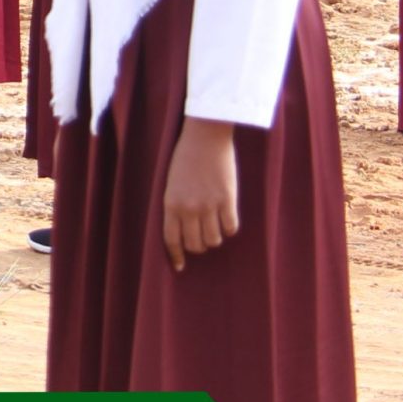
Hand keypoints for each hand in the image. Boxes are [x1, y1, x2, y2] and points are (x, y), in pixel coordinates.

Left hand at [162, 118, 239, 271]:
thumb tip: (184, 230)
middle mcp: (189, 208)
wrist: (206, 135)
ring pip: (214, 240)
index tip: (181, 266)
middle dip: (199, 245)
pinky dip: (230, 228)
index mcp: (171, 204)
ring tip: (215, 226)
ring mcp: (209, 205)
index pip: (172, 240)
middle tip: (202, 237)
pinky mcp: (228, 199)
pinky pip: (231, 227)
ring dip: (215, 237)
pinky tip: (227, 218)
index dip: (177, 256)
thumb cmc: (186, 157)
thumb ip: (176, 206)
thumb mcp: (172, 183)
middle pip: (195, 244)